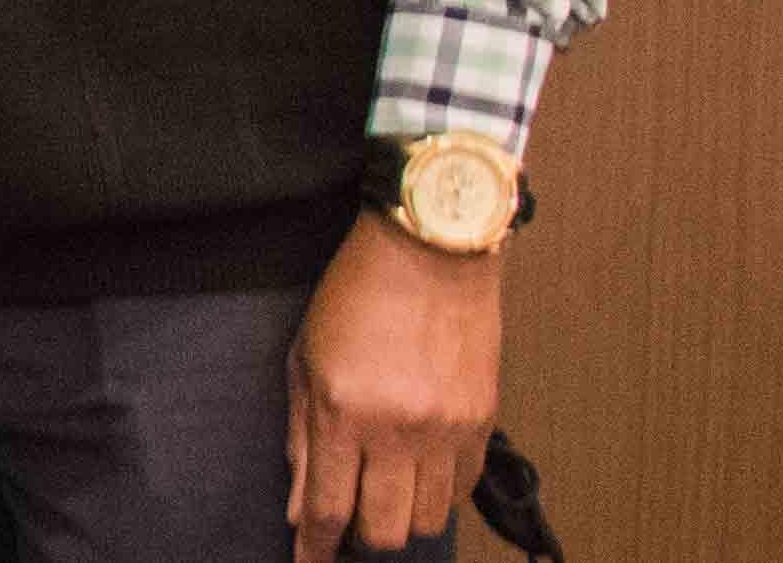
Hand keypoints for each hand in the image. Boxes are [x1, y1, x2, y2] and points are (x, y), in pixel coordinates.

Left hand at [287, 210, 500, 558]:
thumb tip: (299, 504)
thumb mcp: (304, 359)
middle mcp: (400, 430)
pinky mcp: (483, 421)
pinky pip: (464, 488)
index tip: (309, 561)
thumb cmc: (356, 295)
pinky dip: (439, 494)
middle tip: (347, 518)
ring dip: (402, 518)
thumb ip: (301, 437)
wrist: (431, 251)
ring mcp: (447, 429)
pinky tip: (418, 473)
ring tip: (383, 494)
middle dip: (361, 537)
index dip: (317, 547)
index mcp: (346, 413)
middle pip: (386, 530)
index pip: (330, 508)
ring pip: (430, 520)